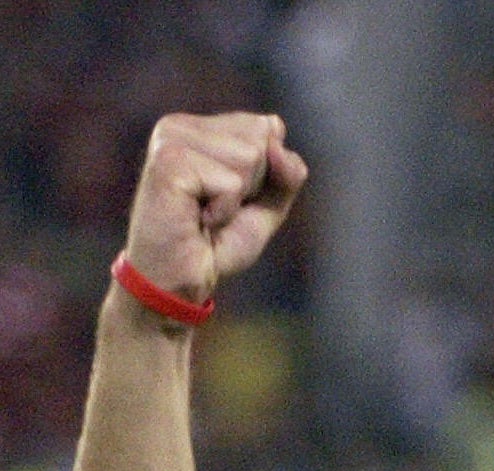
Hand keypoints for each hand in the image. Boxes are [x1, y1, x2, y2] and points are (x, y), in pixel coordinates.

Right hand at [119, 113, 306, 307]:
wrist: (180, 281)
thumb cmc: (216, 244)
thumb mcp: (266, 205)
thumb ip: (286, 171)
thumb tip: (277, 126)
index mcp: (200, 127)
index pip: (268, 128)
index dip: (264, 177)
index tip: (228, 199)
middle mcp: (179, 125)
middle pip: (261, 141)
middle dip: (252, 187)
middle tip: (215, 210)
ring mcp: (170, 140)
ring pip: (248, 157)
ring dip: (235, 200)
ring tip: (204, 214)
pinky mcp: (167, 162)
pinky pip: (230, 182)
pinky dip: (223, 211)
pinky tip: (196, 219)